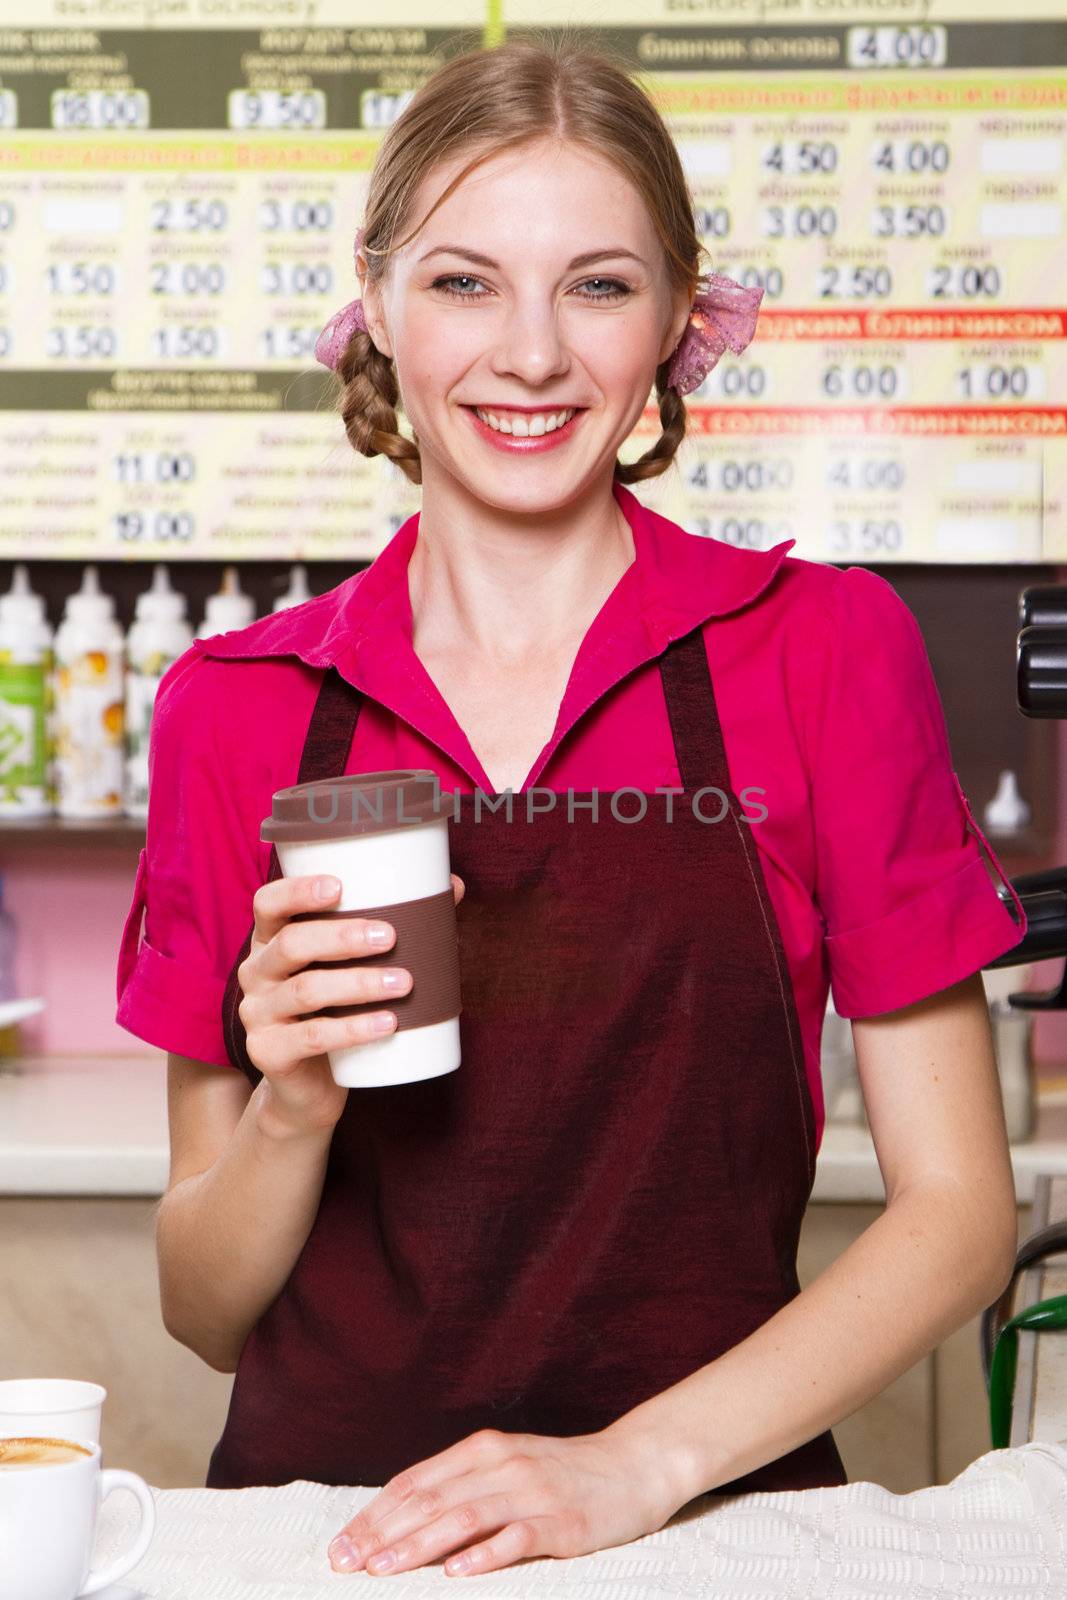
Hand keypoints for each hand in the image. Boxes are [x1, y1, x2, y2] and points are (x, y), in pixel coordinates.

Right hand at [239, 870, 464, 1139]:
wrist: (309, 1087)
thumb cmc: (338, 1010)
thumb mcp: (354, 966)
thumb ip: (395, 926)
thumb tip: (452, 886)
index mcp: (271, 940)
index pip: (268, 903)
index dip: (297, 891)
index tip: (340, 886)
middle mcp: (256, 972)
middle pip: (291, 944)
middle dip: (343, 937)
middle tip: (391, 937)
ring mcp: (257, 1014)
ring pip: (305, 991)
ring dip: (358, 983)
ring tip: (404, 983)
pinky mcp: (267, 1053)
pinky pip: (312, 1037)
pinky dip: (353, 1029)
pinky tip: (387, 1024)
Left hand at [325, 1423, 696, 1578]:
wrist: (636, 1465)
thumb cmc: (564, 1474)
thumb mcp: (507, 1467)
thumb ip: (462, 1485)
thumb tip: (401, 1519)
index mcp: (482, 1450)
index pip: (415, 1483)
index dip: (374, 1514)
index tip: (340, 1546)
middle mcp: (502, 1464)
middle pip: (430, 1500)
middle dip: (382, 1534)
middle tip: (345, 1564)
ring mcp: (533, 1491)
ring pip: (464, 1516)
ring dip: (418, 1545)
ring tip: (383, 1571)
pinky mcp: (563, 1521)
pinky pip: (518, 1537)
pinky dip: (485, 1554)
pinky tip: (457, 1573)